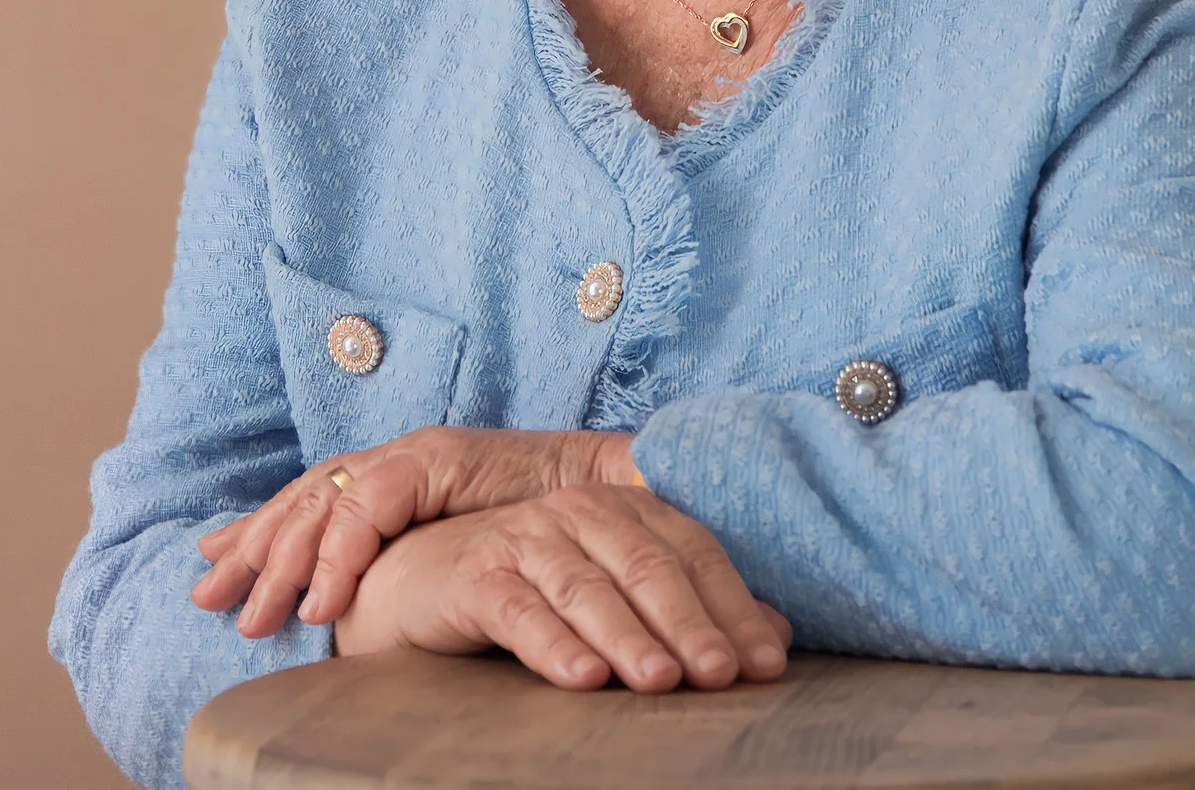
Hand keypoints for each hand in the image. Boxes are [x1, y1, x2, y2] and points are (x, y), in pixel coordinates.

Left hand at [192, 427, 637, 636]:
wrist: (615, 484)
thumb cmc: (548, 523)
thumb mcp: (463, 547)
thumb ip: (415, 561)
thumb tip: (362, 607)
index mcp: (400, 474)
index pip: (314, 501)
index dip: (262, 536)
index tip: (213, 575)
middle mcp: (400, 455)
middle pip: (306, 497)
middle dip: (253, 547)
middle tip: (207, 598)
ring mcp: (418, 451)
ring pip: (327, 498)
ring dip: (285, 557)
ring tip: (260, 616)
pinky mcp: (442, 457)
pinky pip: (374, 503)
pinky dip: (342, 553)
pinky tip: (324, 600)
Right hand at [335, 484, 792, 691]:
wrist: (418, 588)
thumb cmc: (531, 594)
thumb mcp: (616, 598)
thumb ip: (689, 608)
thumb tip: (776, 635)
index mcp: (621, 511)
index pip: (692, 551)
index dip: (732, 606)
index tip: (765, 663)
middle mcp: (576, 513)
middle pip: (647, 565)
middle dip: (689, 623)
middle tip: (721, 675)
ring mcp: (523, 539)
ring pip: (587, 587)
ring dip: (627, 636)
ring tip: (660, 682)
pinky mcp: (474, 575)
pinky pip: (518, 609)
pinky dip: (552, 644)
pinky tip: (581, 678)